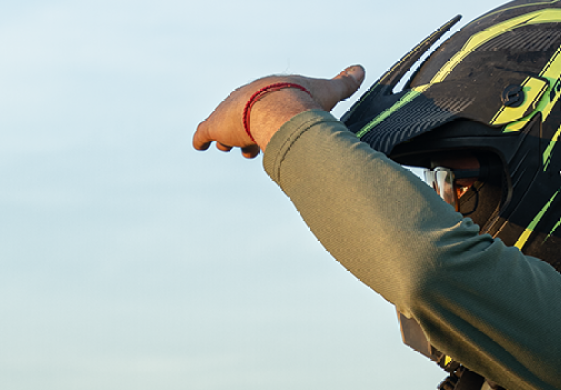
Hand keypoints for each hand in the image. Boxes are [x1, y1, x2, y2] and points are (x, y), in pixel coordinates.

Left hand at [193, 66, 364, 159]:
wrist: (280, 109)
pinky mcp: (216, 125)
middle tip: (250, 149)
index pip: (265, 106)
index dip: (267, 121)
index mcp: (269, 92)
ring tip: (229, 148)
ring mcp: (228, 113)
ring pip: (223, 125)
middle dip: (247, 131)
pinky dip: (201, 139)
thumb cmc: (304, 102)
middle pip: (244, 117)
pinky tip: (199, 145)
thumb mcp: (327, 90)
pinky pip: (202, 133)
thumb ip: (343, 83)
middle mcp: (246, 99)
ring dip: (227, 139)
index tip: (268, 133)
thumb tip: (361, 69)